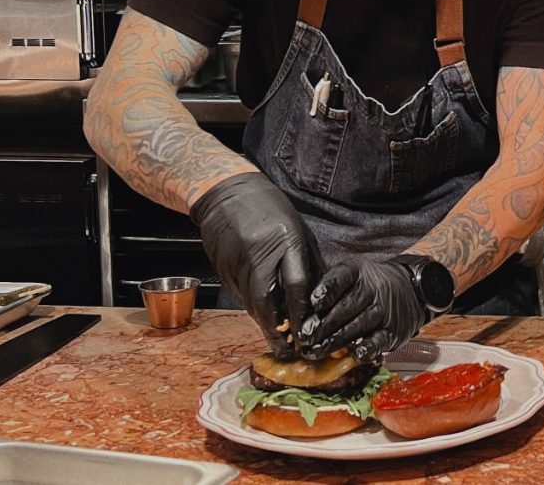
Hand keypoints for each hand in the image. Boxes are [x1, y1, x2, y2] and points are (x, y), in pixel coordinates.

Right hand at [189, 172, 323, 357]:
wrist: (226, 194)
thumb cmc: (270, 209)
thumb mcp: (297, 230)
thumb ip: (307, 262)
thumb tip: (319, 297)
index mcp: (286, 239)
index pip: (296, 283)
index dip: (302, 312)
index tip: (308, 333)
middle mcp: (260, 252)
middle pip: (269, 300)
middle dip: (279, 329)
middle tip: (289, 349)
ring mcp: (238, 261)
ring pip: (252, 303)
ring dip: (266, 324)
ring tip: (279, 341)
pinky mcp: (223, 267)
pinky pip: (241, 295)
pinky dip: (253, 309)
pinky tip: (262, 318)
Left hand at [298, 258, 426, 361]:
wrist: (411, 288)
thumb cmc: (370, 283)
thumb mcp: (352, 273)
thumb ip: (329, 288)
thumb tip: (300, 310)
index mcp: (358, 271)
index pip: (341, 278)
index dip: (328, 290)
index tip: (314, 303)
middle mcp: (373, 289)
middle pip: (346, 307)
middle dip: (323, 324)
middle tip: (305, 337)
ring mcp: (384, 310)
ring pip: (358, 326)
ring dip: (335, 341)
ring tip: (315, 351)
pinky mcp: (394, 331)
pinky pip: (379, 340)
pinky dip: (366, 348)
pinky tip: (354, 354)